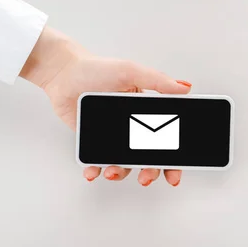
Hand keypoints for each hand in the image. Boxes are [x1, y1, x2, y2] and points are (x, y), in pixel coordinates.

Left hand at [20, 26, 191, 185]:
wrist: (63, 74)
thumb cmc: (96, 68)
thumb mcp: (131, 71)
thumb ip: (158, 81)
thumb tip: (184, 88)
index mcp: (146, 112)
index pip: (166, 139)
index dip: (172, 159)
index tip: (174, 173)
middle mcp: (132, 127)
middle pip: (148, 157)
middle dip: (150, 171)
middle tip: (145, 177)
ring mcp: (113, 137)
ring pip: (123, 163)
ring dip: (121, 172)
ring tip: (113, 171)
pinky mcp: (94, 142)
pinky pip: (98, 161)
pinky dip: (96, 170)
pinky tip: (94, 172)